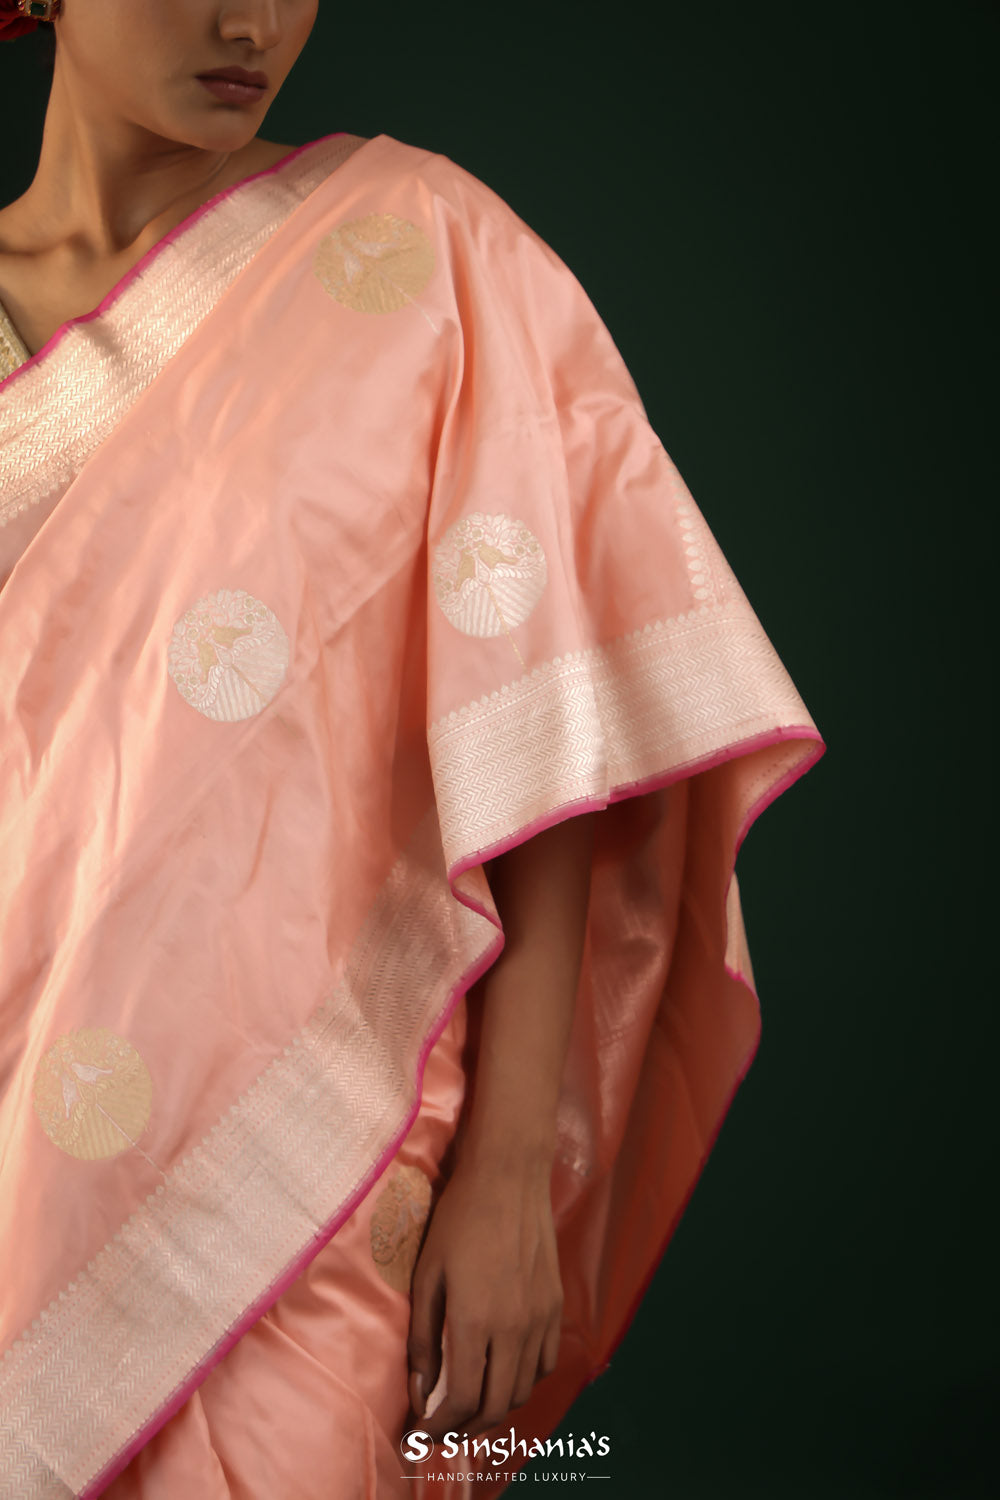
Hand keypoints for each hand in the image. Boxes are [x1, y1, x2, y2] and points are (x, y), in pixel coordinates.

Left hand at [406, 1150, 562, 1441]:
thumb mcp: (428, 1275)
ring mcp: (541, 1318)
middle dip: (466, 1430)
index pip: (464, 1400)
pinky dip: (524, 1381)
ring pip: (524, 1389)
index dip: (441, 1428)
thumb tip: (420, 1392)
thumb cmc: (459, 1220)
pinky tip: (504, 1371)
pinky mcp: (556, 1304)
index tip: (421, 1436)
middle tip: (442, 1431)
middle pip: (497, 1407)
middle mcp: (515, 1328)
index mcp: (476, 1321)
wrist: (509, 1177)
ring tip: (470, 1405)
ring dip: (496, 1407)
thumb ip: (424, 1338)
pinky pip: (546, 1363)